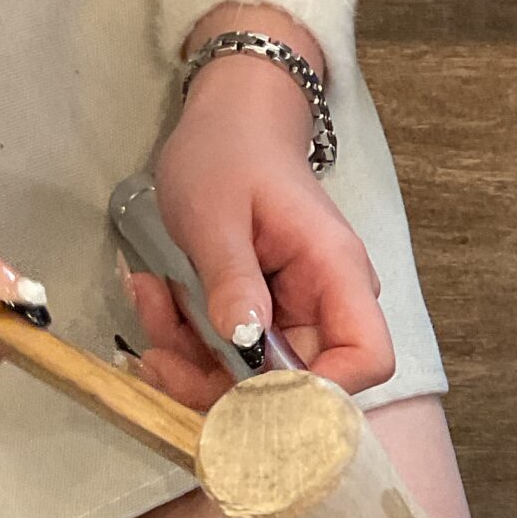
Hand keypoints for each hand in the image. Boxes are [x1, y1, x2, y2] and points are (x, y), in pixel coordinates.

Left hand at [145, 5, 391, 408]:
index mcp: (336, 272)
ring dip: (190, 358)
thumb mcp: (216, 213)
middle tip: (157, 354)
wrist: (231, 121)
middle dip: (221, 382)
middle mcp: (326, 303)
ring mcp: (293, 313)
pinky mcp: (261, 316)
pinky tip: (153, 295)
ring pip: (252, 377)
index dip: (323, 392)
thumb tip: (245, 344)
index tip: (250, 396)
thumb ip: (233, 278)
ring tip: (148, 301)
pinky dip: (185, 338)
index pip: (367, 357)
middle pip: (297, 382)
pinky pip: (228, 353)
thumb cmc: (230, 152)